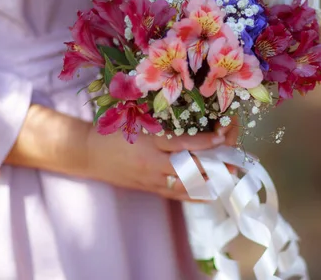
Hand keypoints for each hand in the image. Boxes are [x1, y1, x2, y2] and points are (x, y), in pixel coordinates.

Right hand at [85, 127, 226, 200]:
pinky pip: (176, 195)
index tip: (223, 135)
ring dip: (209, 181)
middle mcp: (154, 165)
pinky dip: (195, 194)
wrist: (88, 153)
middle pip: (191, 168)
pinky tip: (209, 193)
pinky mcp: (149, 189)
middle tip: (233, 160)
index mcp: (151, 144)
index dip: (206, 141)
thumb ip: (163, 128)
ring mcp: (152, 180)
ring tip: (227, 176)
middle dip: (214, 165)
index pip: (185, 144)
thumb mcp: (137, 125)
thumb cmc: (112, 134)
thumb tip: (190, 129)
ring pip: (187, 185)